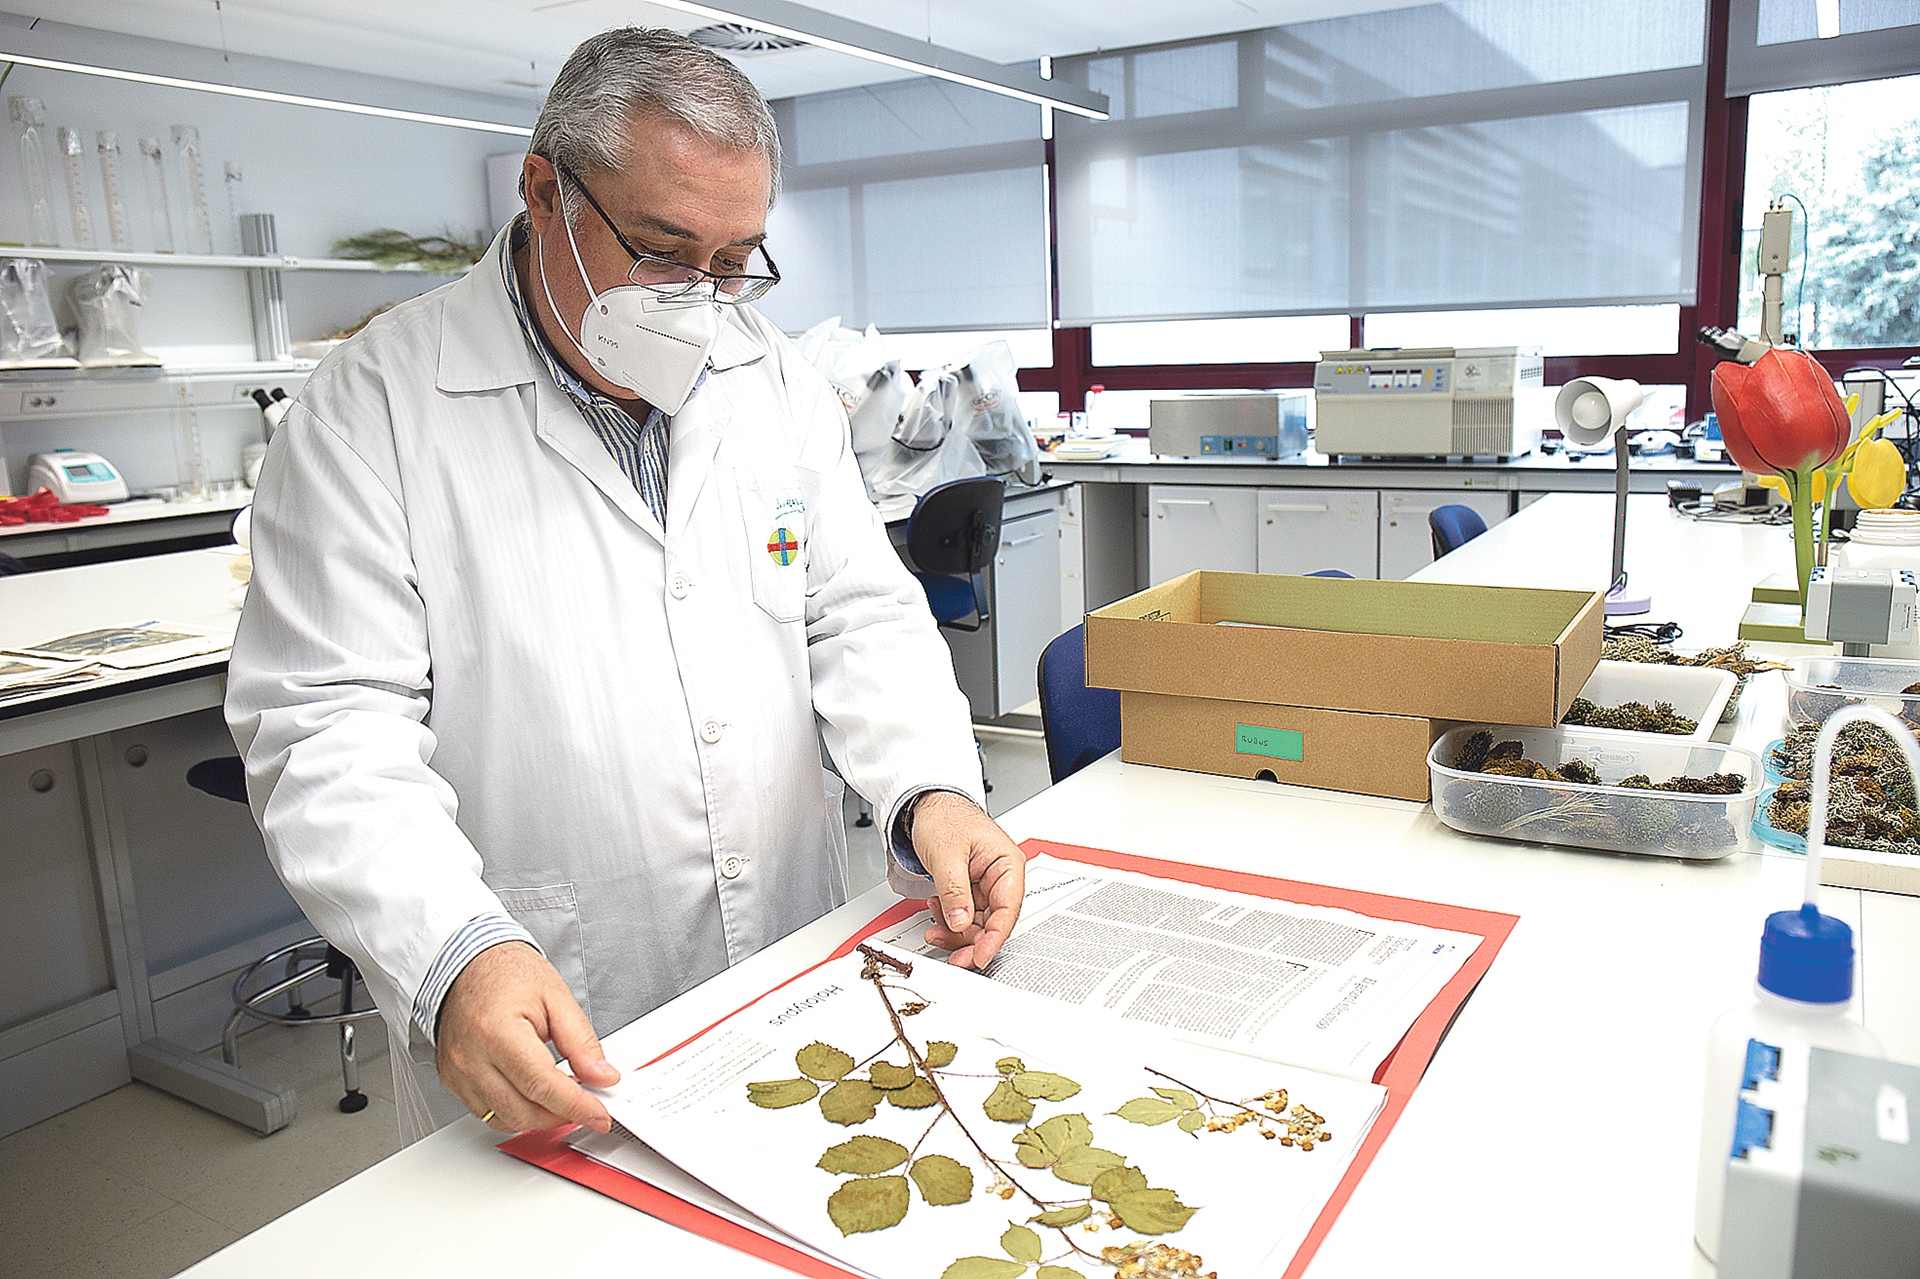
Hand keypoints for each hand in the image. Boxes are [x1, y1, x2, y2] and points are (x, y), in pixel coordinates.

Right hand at [434, 941, 621, 1133]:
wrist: (467, 964)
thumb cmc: (506, 973)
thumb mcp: (556, 997)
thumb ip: (581, 1041)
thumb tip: (601, 1075)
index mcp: (497, 1032)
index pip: (542, 1085)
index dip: (577, 1105)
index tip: (600, 1113)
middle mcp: (471, 1058)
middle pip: (524, 1111)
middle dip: (562, 1114)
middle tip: (587, 1102)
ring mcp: (459, 1073)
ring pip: (505, 1120)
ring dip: (541, 1118)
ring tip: (563, 1096)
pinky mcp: (454, 1081)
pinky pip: (488, 1114)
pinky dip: (517, 1112)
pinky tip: (535, 1096)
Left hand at [907, 791, 1024, 969]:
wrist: (926, 804)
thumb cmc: (944, 816)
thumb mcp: (947, 855)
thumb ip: (955, 891)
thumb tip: (961, 922)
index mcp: (1007, 864)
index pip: (1008, 910)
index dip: (994, 937)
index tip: (980, 956)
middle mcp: (1000, 877)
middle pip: (993, 922)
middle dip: (970, 940)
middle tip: (953, 956)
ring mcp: (985, 885)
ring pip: (977, 923)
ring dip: (956, 932)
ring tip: (935, 929)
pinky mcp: (970, 890)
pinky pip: (964, 915)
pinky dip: (949, 920)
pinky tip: (936, 910)